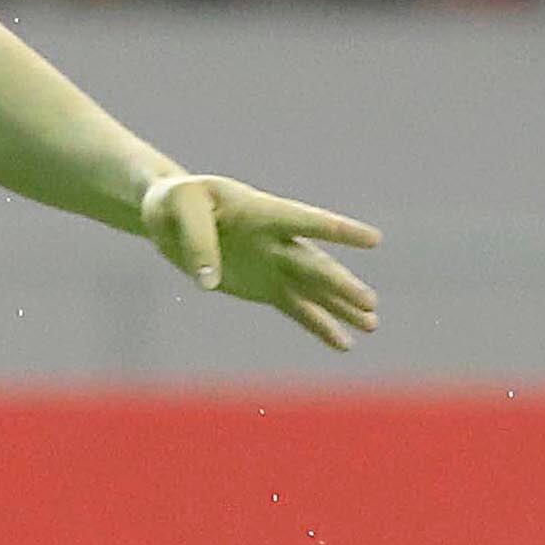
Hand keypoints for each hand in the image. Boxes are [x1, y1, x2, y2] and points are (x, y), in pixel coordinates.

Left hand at [140, 172, 382, 348]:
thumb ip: (196, 240)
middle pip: (314, 264)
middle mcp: (276, 240)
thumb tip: (207, 282)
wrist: (170, 213)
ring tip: (371, 324)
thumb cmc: (176, 201)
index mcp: (262, 212)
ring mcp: (273, 265)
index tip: (373, 240)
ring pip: (314, 289)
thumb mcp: (179, 207)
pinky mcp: (264, 287)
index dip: (337, 230)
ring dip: (342, 307)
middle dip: (340, 284)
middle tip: (368, 302)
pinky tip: (343, 343)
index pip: (305, 220)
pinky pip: (297, 309)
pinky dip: (319, 325)